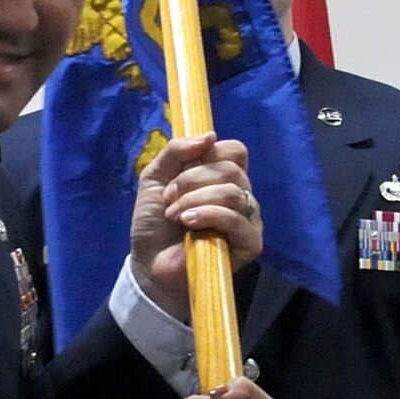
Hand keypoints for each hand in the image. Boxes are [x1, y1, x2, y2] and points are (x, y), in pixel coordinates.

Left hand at [129, 132, 261, 317]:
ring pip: (235, 193)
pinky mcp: (249, 244)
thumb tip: (211, 135)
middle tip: (169, 199)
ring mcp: (247, 220)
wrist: (149, 263)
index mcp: (221, 177)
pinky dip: (211, 216)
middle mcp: (239, 195)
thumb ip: (176, 151)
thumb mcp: (155, 177)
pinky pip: (239, 221)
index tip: (179, 170)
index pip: (235, 151)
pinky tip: (190, 225)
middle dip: (193, 180)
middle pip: (232, 169)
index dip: (209, 154)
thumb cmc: (154, 222)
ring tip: (176, 216)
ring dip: (197, 200)